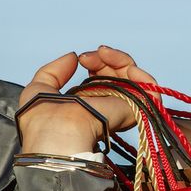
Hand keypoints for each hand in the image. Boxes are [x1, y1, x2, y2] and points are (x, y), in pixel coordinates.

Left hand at [18, 45, 157, 154]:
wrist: (57, 135)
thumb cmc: (43, 121)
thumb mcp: (40, 88)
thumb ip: (54, 70)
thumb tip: (73, 57)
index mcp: (88, 103)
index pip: (103, 77)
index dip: (96, 61)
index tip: (82, 59)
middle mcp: (107, 107)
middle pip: (119, 73)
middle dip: (107, 58)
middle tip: (89, 58)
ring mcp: (123, 109)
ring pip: (134, 77)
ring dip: (121, 60)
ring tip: (104, 55)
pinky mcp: (135, 112)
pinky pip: (150, 89)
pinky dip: (142, 74)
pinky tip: (127, 67)